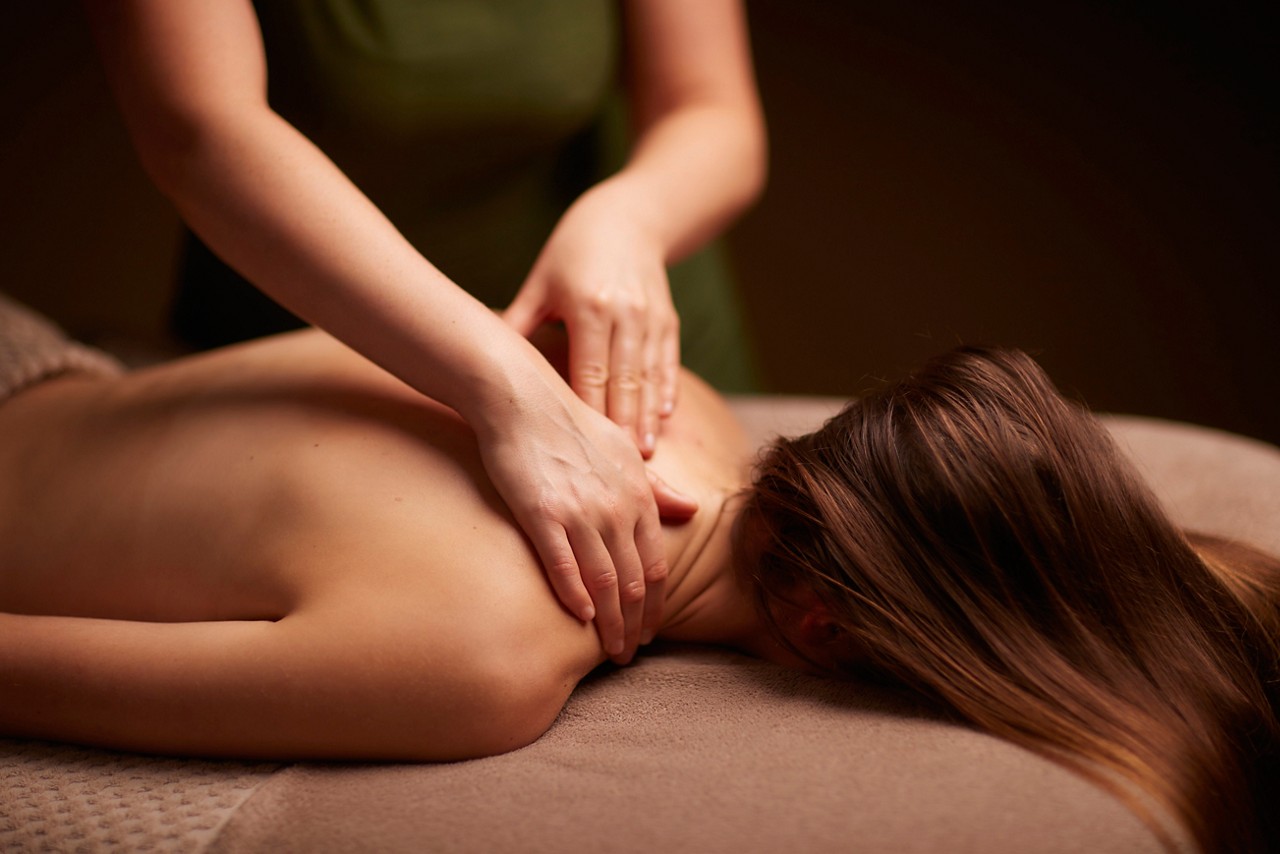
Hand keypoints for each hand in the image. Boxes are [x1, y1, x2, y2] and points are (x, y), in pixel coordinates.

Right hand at [475, 384, 696, 664]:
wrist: (522, 398)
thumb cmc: (572, 423)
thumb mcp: (624, 451)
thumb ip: (656, 487)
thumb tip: (690, 510)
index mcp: (638, 495)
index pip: (656, 565)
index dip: (656, 606)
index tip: (649, 632)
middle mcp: (616, 507)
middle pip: (635, 582)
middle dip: (635, 625)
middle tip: (628, 653)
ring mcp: (580, 512)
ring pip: (605, 583)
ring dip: (610, 624)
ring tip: (609, 651)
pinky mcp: (542, 513)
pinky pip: (564, 566)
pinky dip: (575, 597)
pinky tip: (580, 620)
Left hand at [504, 182, 678, 458]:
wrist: (628, 217)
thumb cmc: (572, 251)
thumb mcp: (540, 282)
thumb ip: (518, 322)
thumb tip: (483, 360)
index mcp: (587, 306)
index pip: (589, 371)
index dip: (589, 412)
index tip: (585, 449)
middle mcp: (623, 313)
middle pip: (623, 381)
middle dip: (624, 426)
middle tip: (622, 468)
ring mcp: (650, 316)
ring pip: (649, 377)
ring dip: (648, 417)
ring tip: (647, 454)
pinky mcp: (668, 319)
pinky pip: (669, 362)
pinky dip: (667, 390)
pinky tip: (665, 417)